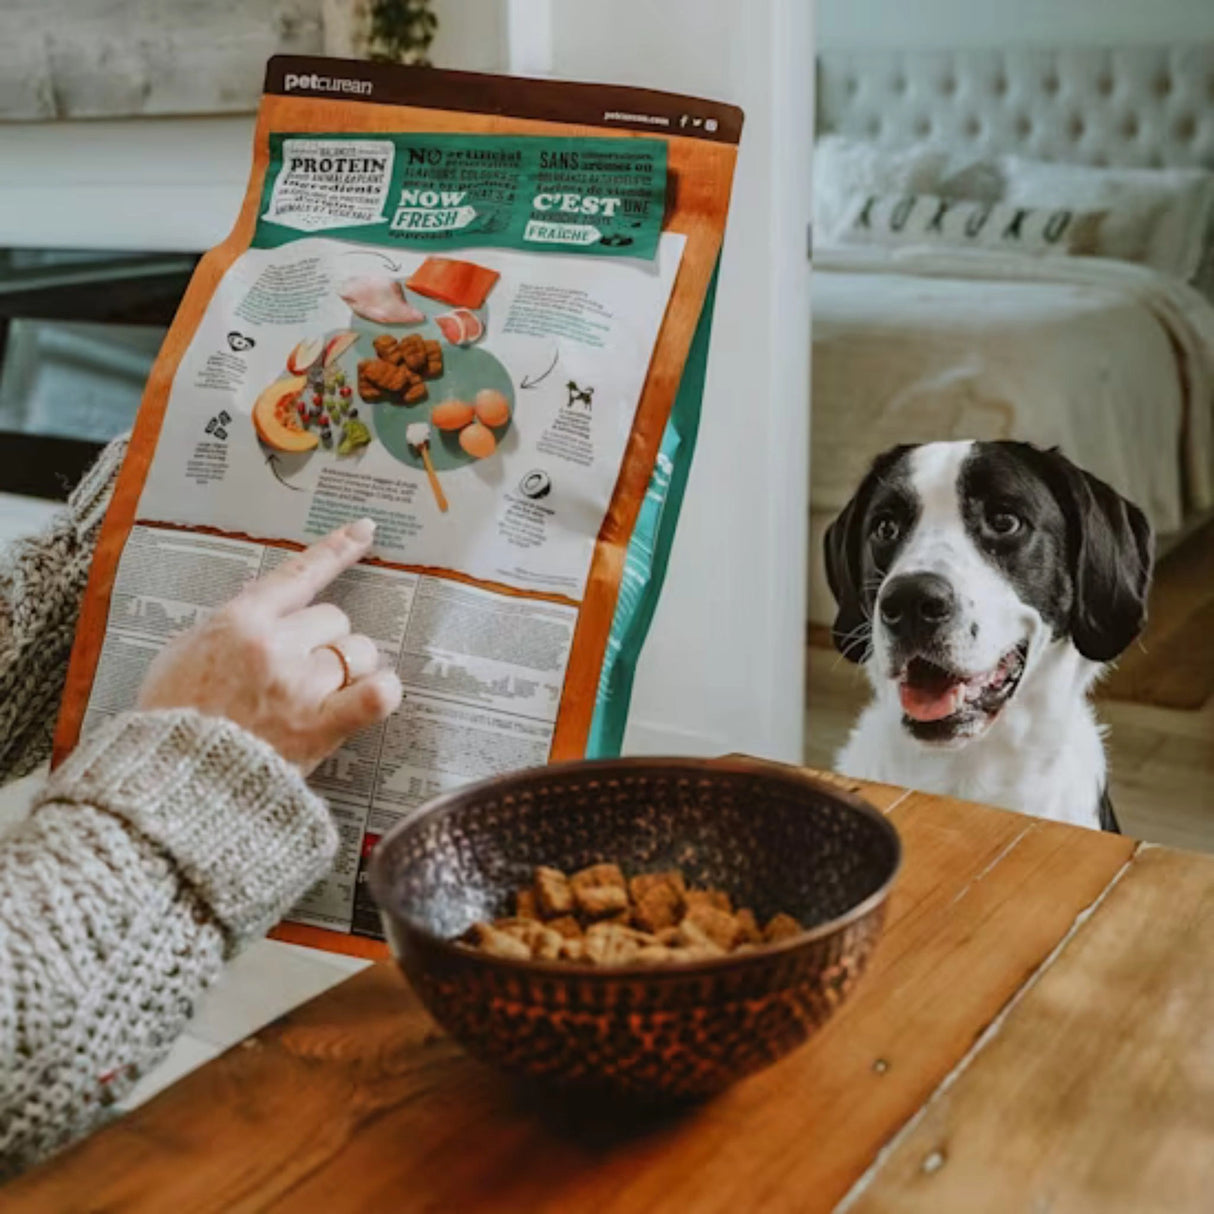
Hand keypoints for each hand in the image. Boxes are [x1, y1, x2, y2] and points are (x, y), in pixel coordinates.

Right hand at [138, 519, 402, 772]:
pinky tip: (374, 692)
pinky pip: (378, 695)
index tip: (364, 531)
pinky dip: (382, 691)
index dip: (336, 550)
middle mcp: (275, 646)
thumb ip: (232, 627)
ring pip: (358, 652)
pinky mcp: (321, 727)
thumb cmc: (172, 716)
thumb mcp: (185, 651)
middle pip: (335, 618)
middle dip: (325, 639)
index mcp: (240, 622)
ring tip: (321, 694)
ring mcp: (302, 686)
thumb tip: (267, 611)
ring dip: (350, 667)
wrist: (172, 779)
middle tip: (301, 670)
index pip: (299, 574)